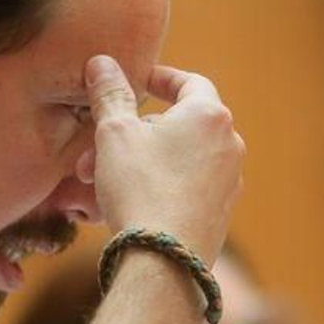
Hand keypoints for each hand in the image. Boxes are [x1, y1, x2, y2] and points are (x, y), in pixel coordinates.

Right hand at [81, 55, 243, 262]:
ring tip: (98, 178)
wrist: (164, 260)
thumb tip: (101, 62)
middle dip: (133, 132)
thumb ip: (110, 94)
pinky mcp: (220, 213)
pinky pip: (184, 187)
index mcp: (209, 116)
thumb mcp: (115, 133)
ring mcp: (228, 181)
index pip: (188, 82)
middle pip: (177, 125)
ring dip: (139, 161)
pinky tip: (124, 201)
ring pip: (177, 159)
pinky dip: (156, 184)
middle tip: (95, 146)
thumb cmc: (141, 188)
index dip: (160, 79)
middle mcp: (228, 145)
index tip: (138, 81)